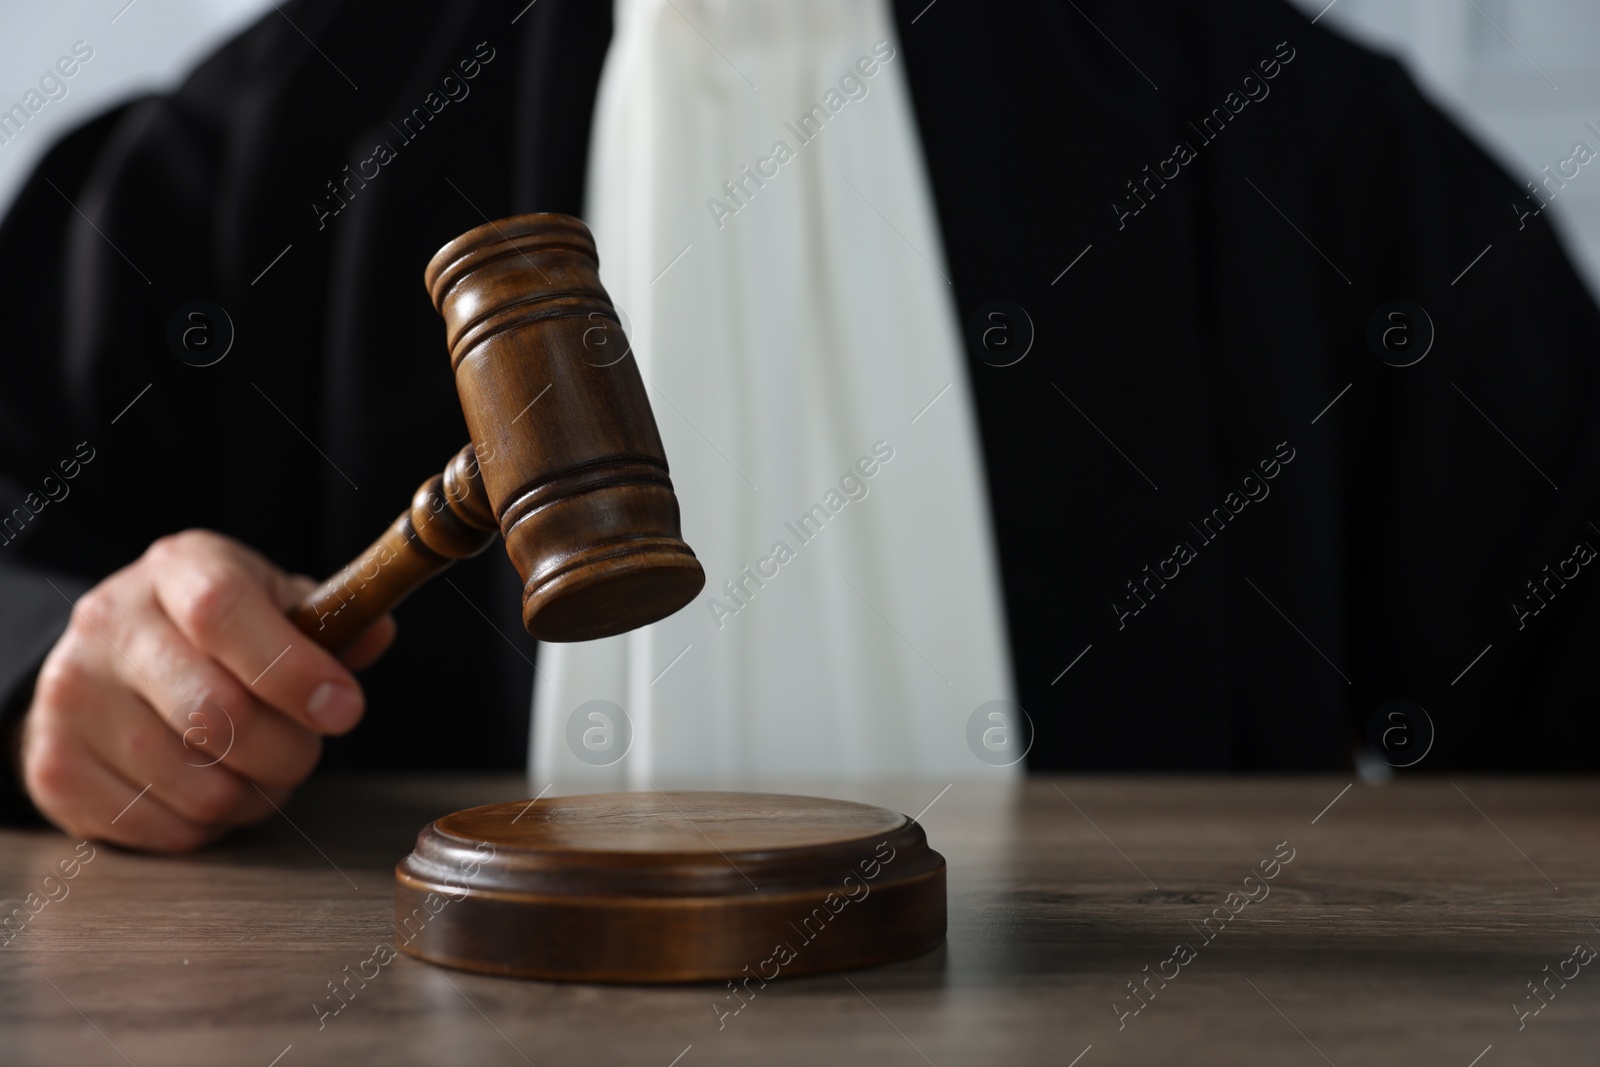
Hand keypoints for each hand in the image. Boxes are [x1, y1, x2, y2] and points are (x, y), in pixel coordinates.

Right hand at [18, 529, 395, 851]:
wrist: (107, 658)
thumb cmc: (212, 632)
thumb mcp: (272, 602)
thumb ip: (329, 622)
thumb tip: (376, 632)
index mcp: (175, 571)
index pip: (224, 614)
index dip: (293, 670)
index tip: (343, 708)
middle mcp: (110, 626)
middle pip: (215, 712)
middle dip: (287, 749)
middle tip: (303, 747)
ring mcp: (72, 700)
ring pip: (197, 784)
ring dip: (254, 794)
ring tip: (258, 769)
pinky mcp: (56, 770)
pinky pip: (164, 828)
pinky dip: (210, 825)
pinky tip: (211, 787)